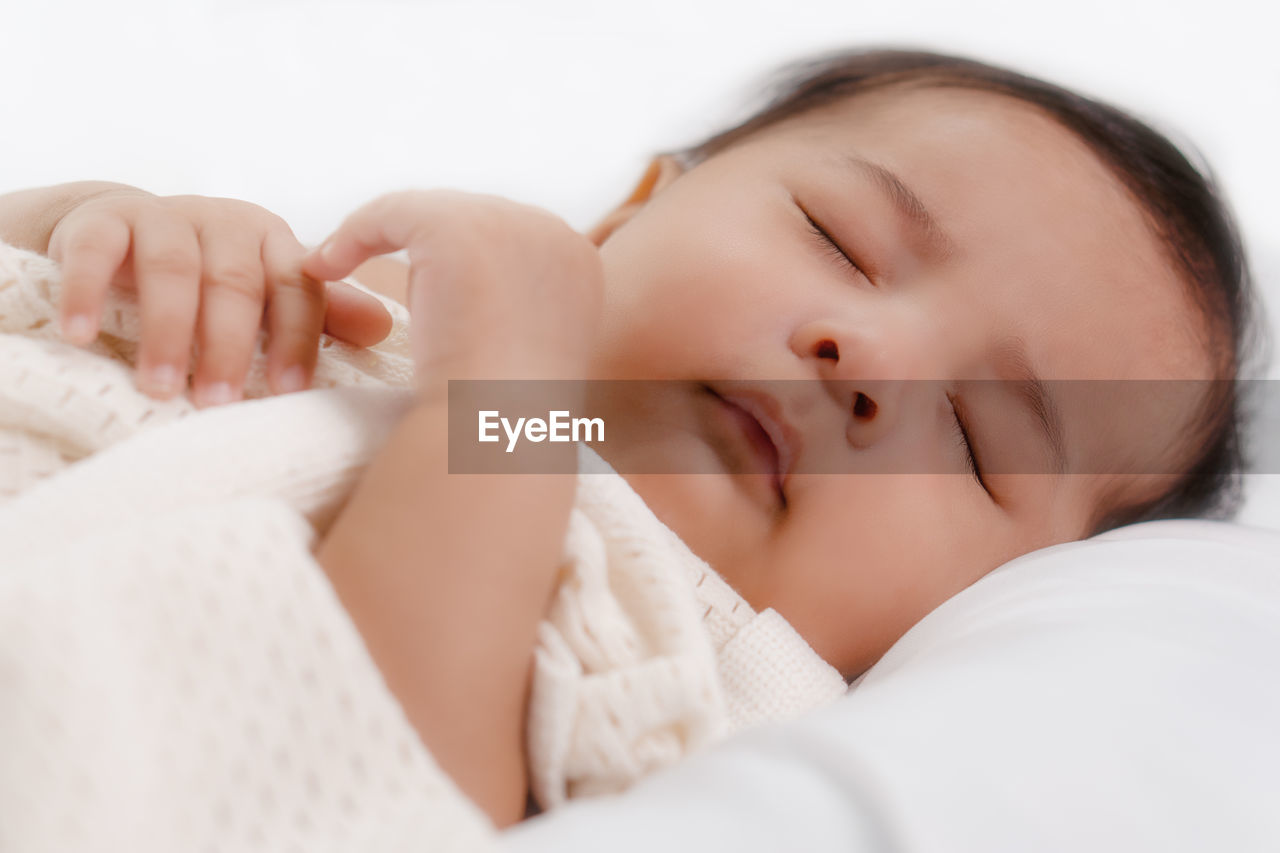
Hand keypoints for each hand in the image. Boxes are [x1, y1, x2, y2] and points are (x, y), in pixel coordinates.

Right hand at [48, 188, 393, 405]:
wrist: (124, 234)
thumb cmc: (212, 280)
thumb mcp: (265, 295)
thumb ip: (318, 313)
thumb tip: (383, 329)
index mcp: (274, 244)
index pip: (296, 290)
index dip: (295, 342)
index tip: (289, 394)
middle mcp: (226, 223)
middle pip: (236, 284)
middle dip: (230, 347)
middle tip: (220, 403)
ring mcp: (166, 216)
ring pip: (173, 270)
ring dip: (169, 332)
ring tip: (162, 388)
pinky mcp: (105, 218)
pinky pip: (98, 252)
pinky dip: (87, 292)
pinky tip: (79, 336)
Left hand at [300, 190, 602, 393]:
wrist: (498, 431)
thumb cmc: (506, 420)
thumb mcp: (524, 355)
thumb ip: (510, 314)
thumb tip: (474, 305)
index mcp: (578, 261)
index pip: (507, 237)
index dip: (460, 258)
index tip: (419, 289)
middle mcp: (552, 231)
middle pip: (471, 215)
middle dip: (422, 243)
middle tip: (366, 267)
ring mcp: (507, 224)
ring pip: (427, 211)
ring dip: (381, 235)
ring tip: (337, 265)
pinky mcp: (456, 228)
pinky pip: (389, 214)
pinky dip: (353, 236)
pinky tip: (324, 266)